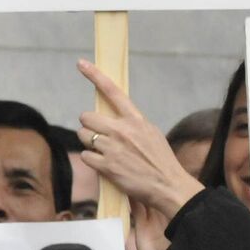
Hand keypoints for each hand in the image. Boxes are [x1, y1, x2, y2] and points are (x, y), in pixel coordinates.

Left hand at [75, 59, 204, 218]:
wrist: (168, 186)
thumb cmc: (160, 161)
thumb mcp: (151, 133)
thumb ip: (132, 124)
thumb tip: (113, 117)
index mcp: (136, 120)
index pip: (113, 91)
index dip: (94, 75)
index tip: (81, 63)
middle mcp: (122, 130)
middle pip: (87, 116)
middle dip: (89, 125)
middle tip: (98, 135)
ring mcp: (113, 148)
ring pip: (83, 136)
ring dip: (89, 143)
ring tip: (104, 152)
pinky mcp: (106, 166)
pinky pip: (85, 156)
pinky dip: (92, 161)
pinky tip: (105, 166)